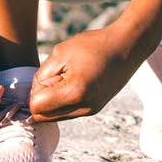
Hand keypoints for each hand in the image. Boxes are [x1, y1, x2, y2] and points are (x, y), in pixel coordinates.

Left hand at [29, 25, 147, 122]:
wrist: (128, 45)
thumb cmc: (94, 45)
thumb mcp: (61, 52)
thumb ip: (42, 75)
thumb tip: (33, 94)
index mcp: (74, 93)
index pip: (36, 106)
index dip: (36, 89)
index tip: (49, 73)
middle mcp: (84, 107)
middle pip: (43, 116)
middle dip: (42, 98)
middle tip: (56, 76)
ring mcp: (91, 110)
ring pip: (55, 116)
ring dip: (53, 100)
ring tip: (68, 77)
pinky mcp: (95, 108)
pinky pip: (68, 111)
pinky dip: (65, 100)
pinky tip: (76, 81)